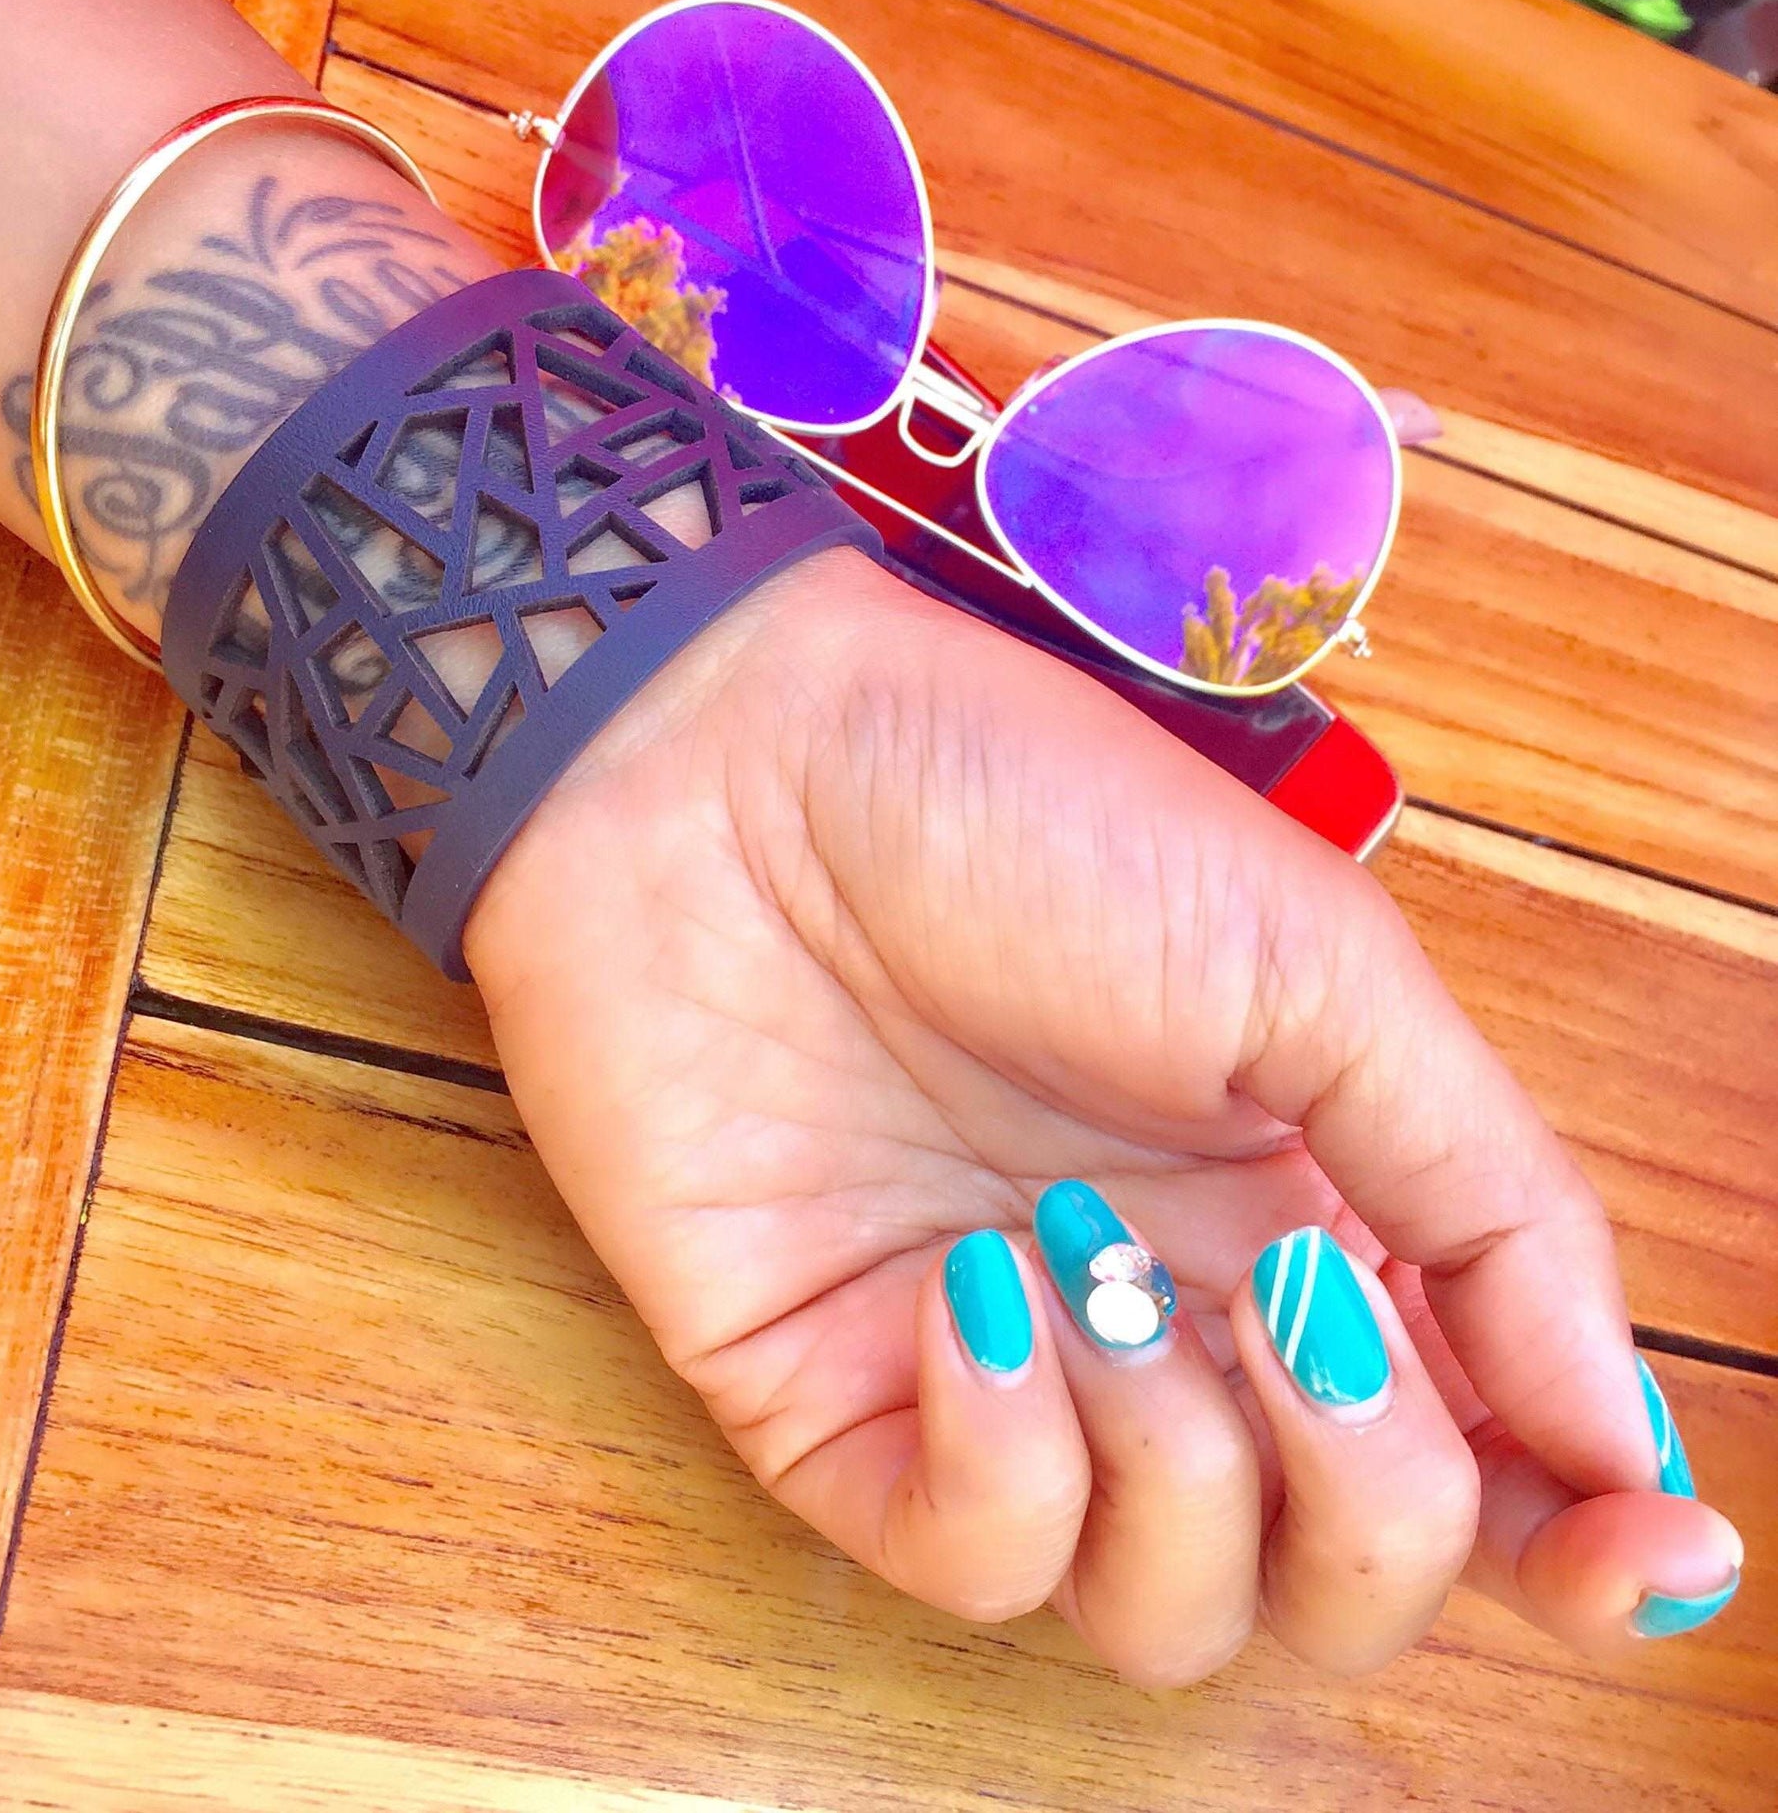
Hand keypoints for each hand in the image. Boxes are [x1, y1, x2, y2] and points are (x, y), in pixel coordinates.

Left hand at [465, 546, 1742, 1681]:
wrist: (736, 767)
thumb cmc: (1026, 816)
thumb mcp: (1314, 965)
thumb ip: (1482, 1198)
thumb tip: (1614, 1434)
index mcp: (1298, 1221)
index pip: (1464, 1463)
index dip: (1573, 1541)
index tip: (1644, 1545)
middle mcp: (1160, 1326)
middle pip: (1326, 1584)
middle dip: (1369, 1503)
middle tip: (1295, 1305)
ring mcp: (993, 1380)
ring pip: (1158, 1612)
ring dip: (1177, 1466)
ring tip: (1082, 1254)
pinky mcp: (827, 1401)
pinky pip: (964, 1559)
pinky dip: (1004, 1458)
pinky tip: (970, 1290)